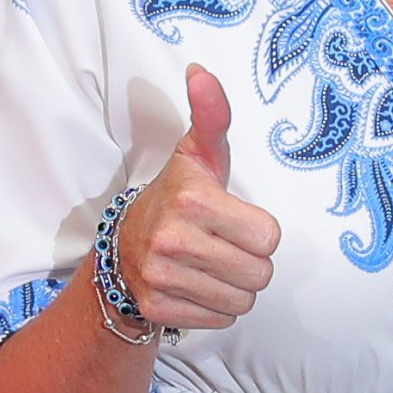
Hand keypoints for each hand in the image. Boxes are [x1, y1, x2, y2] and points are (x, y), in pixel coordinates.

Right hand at [115, 67, 281, 332]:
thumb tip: (201, 72)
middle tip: (222, 246)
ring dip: (234, 288)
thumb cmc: (177, 197)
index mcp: (194, 200)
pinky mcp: (157, 307)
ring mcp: (162, 277)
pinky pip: (220, 319)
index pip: (270, 237)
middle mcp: (174, 239)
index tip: (232, 220)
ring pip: (243, 301)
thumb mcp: (198, 154)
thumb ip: (212, 115)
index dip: (258, 231)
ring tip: (209, 266)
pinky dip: (213, 308)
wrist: (123, 247)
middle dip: (248, 262)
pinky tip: (194, 285)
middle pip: (260, 274)